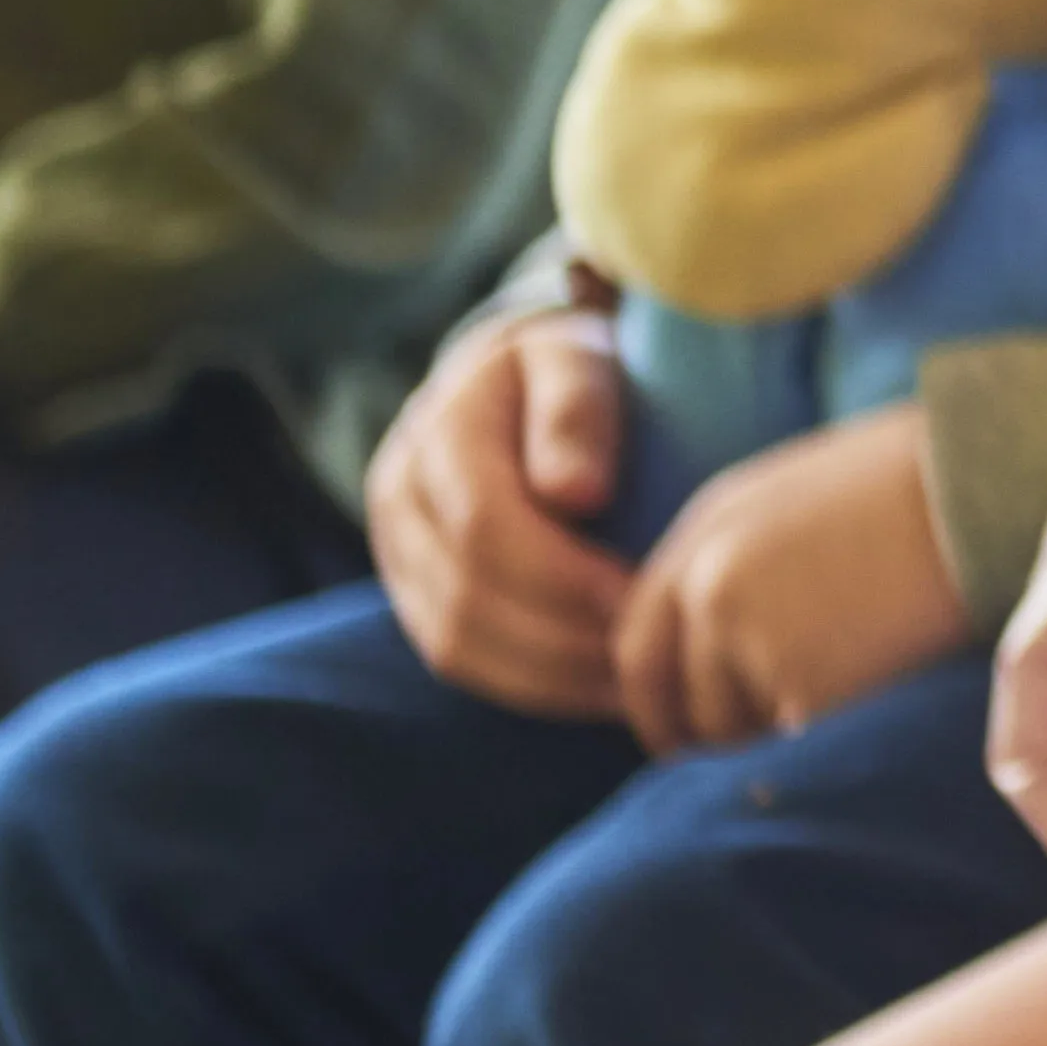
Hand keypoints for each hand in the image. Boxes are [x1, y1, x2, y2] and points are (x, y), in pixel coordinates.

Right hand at [367, 304, 637, 717]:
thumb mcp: (581, 359)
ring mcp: (397, 549)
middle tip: (649, 652)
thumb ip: (576, 411)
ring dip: (551, 675)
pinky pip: (458, 659)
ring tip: (635, 679)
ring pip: (457, 641)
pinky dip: (531, 684)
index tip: (643, 596)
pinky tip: (600, 686)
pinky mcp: (414, 591)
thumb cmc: (573, 366)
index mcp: (441, 429)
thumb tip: (574, 493)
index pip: (484, 526)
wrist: (522, 380)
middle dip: (564, 636)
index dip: (563, 574)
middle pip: (467, 594)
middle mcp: (400, 493)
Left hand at [611, 404, 966, 753]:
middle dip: (705, 739)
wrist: (984, 488)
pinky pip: (797, 735)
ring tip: (844, 691)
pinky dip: (828, 731)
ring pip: (741, 728)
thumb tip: (719, 631)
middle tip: (744, 756)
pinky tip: (874, 690)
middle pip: (681, 702)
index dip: (654, 701)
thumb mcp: (796, 495)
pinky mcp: (806, 683)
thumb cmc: (916, 481)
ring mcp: (754, 637)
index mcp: (705, 534)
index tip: (679, 732)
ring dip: (779, 728)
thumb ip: (739, 556)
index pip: (640, 646)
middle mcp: (711, 587)